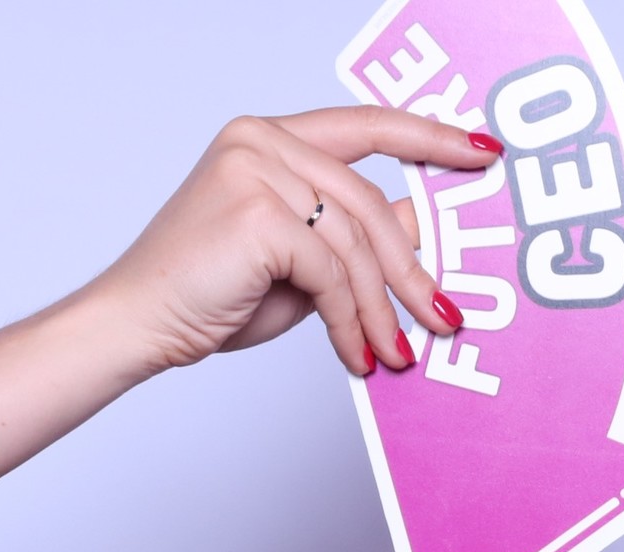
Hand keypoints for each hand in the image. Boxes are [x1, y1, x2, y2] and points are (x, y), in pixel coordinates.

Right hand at [82, 107, 501, 378]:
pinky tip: (353, 353)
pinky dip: (349, 321)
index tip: (483, 153)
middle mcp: (260, 140)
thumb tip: (422, 226)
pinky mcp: (257, 213)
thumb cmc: (212, 296)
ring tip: (392, 355)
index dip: (430, 138)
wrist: (140, 324)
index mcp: (270, 139)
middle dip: (411, 273)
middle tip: (445, 320)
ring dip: (381, 311)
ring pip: (355, 244)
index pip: (367, 125)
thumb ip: (356, 238)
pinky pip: (331, 273)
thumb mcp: (304, 265)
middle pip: (369, 203)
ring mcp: (255, 169)